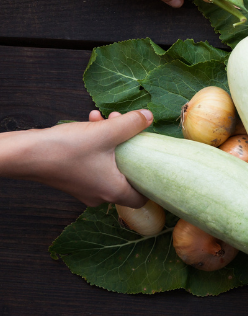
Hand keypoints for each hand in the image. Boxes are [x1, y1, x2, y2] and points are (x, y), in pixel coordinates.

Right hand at [2, 110, 152, 207]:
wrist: (25, 154)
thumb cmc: (66, 149)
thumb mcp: (106, 132)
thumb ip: (131, 124)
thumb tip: (149, 117)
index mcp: (113, 191)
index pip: (142, 198)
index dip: (151, 181)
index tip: (154, 162)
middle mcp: (100, 194)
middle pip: (126, 173)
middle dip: (128, 145)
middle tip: (125, 125)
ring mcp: (85, 188)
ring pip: (109, 162)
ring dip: (111, 139)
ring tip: (105, 118)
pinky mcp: (73, 178)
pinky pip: (93, 161)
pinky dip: (96, 143)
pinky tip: (90, 121)